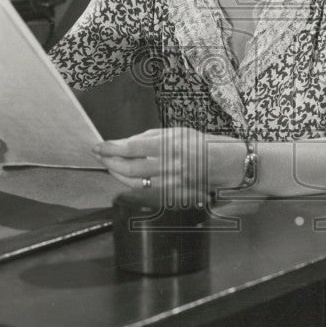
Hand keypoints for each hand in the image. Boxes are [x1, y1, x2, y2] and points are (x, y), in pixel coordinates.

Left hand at [92, 127, 245, 201]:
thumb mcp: (177, 132)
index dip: (112, 148)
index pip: (133, 148)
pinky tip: (125, 175)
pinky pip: (146, 189)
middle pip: (130, 169)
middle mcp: (170, 166)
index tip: (99, 146)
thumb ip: (150, 138)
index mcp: (170, 146)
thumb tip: (127, 143)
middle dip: (110, 163)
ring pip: (135, 183)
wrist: (226, 166)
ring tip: (109, 164)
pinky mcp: (172, 194)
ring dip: (118, 174)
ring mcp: (170, 183)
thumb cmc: (202, 145)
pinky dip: (132, 182)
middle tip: (100, 155)